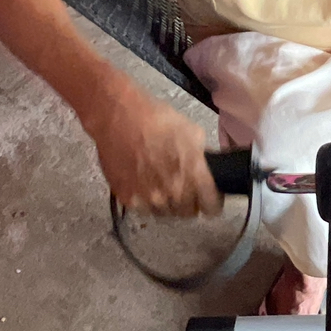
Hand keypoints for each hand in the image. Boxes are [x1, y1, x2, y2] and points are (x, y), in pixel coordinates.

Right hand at [85, 77, 219, 216]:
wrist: (118, 117)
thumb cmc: (156, 119)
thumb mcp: (192, 132)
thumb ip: (202, 158)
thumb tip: (205, 169)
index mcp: (194, 176)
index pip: (212, 208)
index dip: (212, 201)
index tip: (208, 197)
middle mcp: (173, 193)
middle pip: (188, 213)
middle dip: (189, 201)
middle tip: (182, 185)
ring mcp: (150, 199)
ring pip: (166, 213)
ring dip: (167, 202)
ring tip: (160, 183)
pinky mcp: (129, 200)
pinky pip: (145, 209)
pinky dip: (146, 200)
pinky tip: (144, 182)